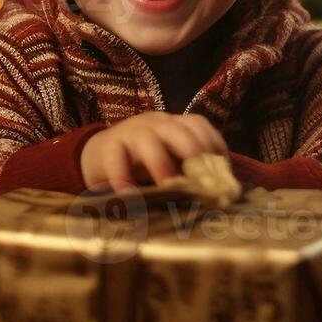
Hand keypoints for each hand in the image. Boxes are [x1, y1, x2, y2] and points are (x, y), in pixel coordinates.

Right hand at [79, 113, 228, 191]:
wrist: (99, 155)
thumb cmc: (142, 164)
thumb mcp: (167, 162)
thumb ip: (187, 172)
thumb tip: (217, 197)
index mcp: (173, 125)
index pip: (197, 124)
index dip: (212, 145)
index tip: (222, 172)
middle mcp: (155, 124)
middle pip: (178, 130)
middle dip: (193, 153)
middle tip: (201, 181)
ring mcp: (130, 132)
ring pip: (147, 140)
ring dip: (160, 164)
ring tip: (167, 188)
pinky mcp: (107, 146)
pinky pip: (115, 158)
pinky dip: (122, 177)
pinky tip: (129, 196)